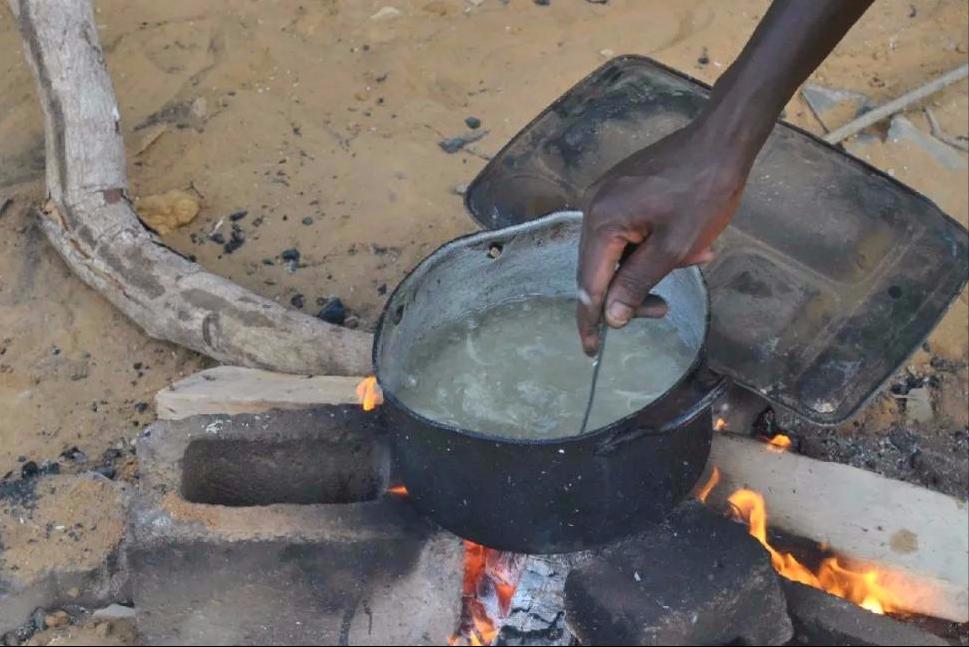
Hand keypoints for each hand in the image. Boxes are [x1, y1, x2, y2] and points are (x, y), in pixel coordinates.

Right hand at [576, 120, 752, 354]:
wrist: (722, 141)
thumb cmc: (704, 192)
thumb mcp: (674, 247)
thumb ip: (637, 284)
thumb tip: (610, 318)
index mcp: (602, 221)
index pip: (589, 284)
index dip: (591, 320)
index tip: (591, 350)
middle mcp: (594, 207)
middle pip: (599, 270)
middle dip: (630, 292)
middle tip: (663, 309)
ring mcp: (605, 196)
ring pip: (615, 252)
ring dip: (647, 268)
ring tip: (692, 259)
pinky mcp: (620, 190)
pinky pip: (625, 232)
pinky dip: (648, 247)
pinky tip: (682, 246)